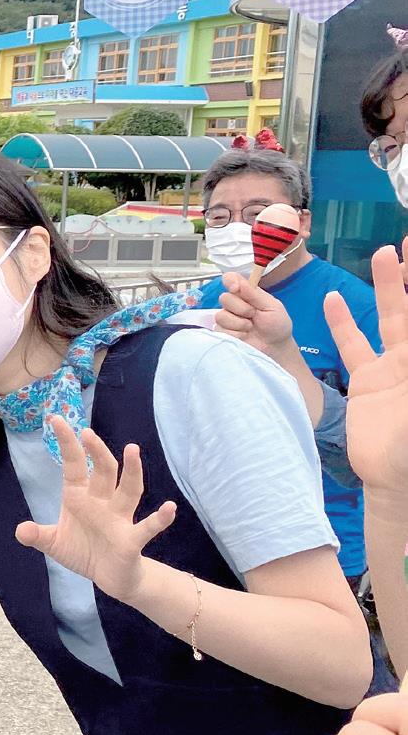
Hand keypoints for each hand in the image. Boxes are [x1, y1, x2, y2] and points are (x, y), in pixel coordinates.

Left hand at [15, 417, 176, 601]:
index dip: (67, 445)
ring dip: (131, 471)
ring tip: (132, 449)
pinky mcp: (131, 539)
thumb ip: (37, 536)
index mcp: (80, 498)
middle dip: (96, 452)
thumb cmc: (83, 552)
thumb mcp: (54, 544)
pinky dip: (159, 519)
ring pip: (128, 490)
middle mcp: (102, 502)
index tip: (56, 419)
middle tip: (87, 433)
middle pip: (103, 471)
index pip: (74, 466)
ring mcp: (119, 519)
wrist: (109, 578)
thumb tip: (20, 530)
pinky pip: (147, 527)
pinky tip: (169, 508)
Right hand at [215, 271, 297, 358]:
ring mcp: (226, 318)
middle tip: (254, 315)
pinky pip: (221, 329)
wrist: (275, 347)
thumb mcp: (272, 306)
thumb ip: (255, 294)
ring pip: (221, 315)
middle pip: (224, 298)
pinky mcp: (222, 332)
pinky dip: (236, 333)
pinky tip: (244, 336)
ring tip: (250, 328)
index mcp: (245, 293)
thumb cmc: (276, 325)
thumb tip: (240, 283)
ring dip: (239, 323)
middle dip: (241, 308)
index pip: (230, 279)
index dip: (230, 281)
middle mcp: (233, 303)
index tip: (236, 288)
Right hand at [327, 239, 407, 501]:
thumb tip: (404, 344)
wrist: (394, 480)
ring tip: (384, 254)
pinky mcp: (369, 382)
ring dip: (389, 286)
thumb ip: (407, 367)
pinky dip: (343, 323)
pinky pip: (354, 345)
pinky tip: (334, 300)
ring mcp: (393, 368)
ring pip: (391, 317)